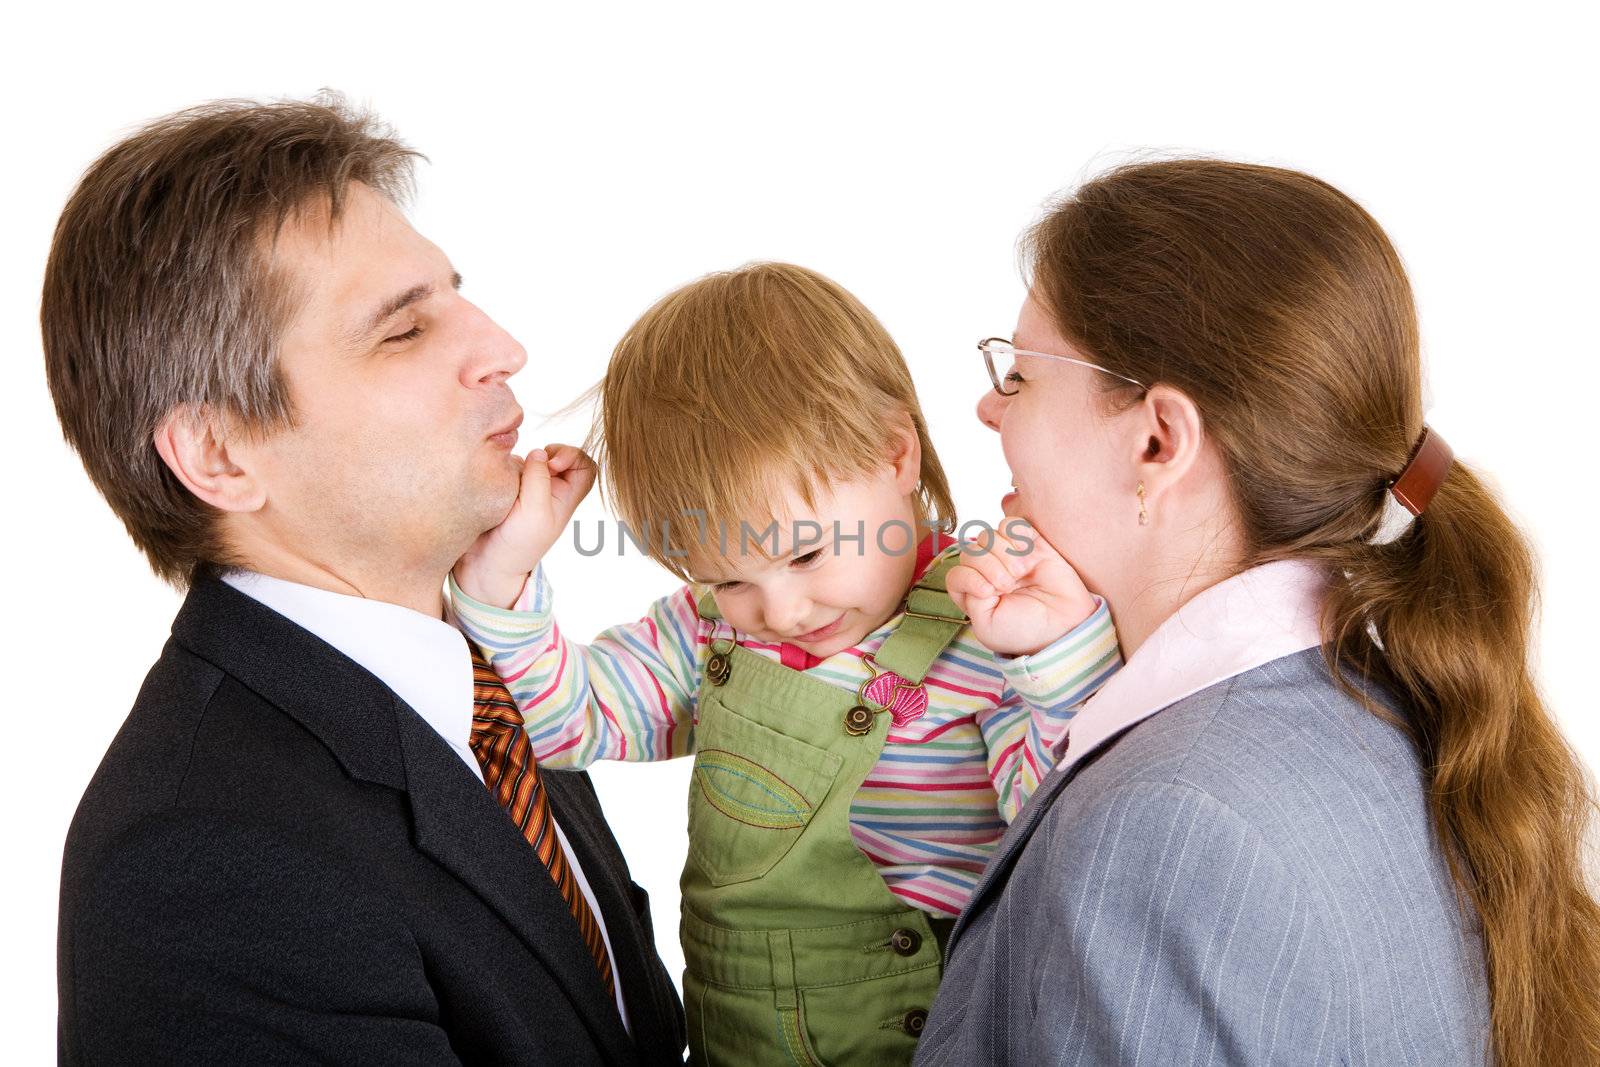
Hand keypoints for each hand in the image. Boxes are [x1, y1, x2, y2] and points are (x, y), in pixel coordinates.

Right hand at [453, 444, 596, 608]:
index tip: (553, 464)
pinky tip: (496, 488)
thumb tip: (539, 452)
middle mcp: (550, 490)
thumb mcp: (535, 512)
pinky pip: (507, 466)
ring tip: (509, 486)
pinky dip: (503, 470)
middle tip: (529, 469)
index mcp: (566, 497)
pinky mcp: (506, 488)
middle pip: (555, 456)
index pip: (585, 466)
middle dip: (541, 456)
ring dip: (518, 465)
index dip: (573, 455)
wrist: (486, 563)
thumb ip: (539, 478)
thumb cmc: (517, 545)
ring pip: (528, 459)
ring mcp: (527, 488)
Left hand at [945, 519, 1097, 657]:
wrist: (1063, 624)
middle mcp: (989, 573)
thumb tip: (974, 570)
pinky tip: (1025, 552)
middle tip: (1007, 585)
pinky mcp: (1031, 543)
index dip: (968, 578)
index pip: (957, 574)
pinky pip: (1011, 525)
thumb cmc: (1025, 630)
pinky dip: (1014, 534)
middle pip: (971, 551)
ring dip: (1002, 553)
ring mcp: (1009, 556)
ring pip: (988, 536)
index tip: (988, 592)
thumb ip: (970, 597)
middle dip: (987, 566)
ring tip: (1020, 572)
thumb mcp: (987, 626)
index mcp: (975, 594)